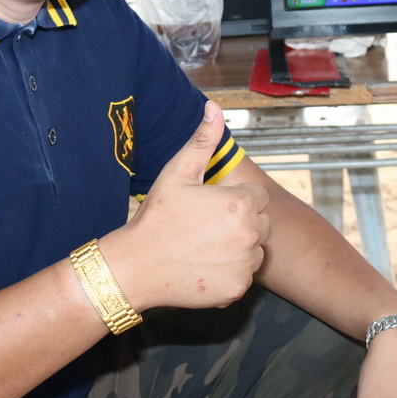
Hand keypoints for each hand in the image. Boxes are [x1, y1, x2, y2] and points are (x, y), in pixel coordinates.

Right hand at [106, 101, 269, 310]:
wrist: (136, 267)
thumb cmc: (156, 217)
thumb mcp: (178, 173)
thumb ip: (203, 140)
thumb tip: (214, 107)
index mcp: (241, 203)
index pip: (257, 197)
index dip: (233, 200)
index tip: (209, 207)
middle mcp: (251, 234)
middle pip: (260, 223)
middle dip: (240, 222)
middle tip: (205, 227)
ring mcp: (245, 264)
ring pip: (254, 250)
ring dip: (237, 248)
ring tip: (203, 246)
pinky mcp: (238, 290)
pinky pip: (243, 275)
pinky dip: (229, 272)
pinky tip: (203, 265)